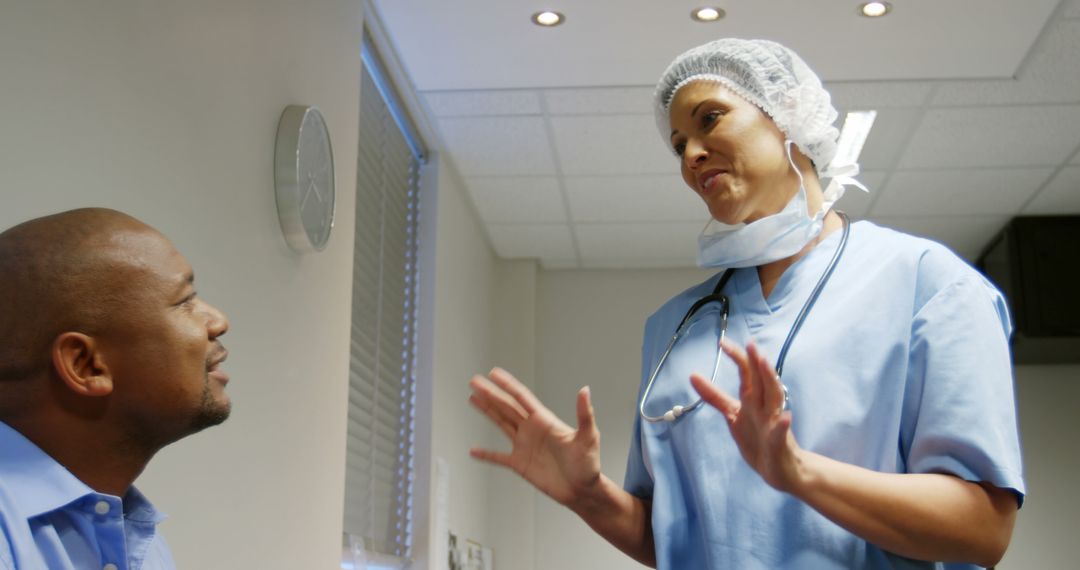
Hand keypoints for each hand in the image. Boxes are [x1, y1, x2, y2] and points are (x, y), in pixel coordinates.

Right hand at [468, 367, 601, 506]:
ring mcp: (525, 446)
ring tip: (473, 399)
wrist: (583, 491)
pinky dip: (486, 454)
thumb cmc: (589, 465)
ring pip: (501, 424)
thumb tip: (585, 390)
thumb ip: (584, 414)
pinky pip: (499, 457)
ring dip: (487, 411)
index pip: (521, 398)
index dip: (507, 385)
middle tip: (475, 381)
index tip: (494, 374)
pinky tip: (474, 451)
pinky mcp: (520, 464)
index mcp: (545, 420)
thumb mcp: (588, 437)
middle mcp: (532, 430)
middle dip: (490, 393)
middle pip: (506, 407)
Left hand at [690, 339, 803, 491]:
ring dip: (770, 381)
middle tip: (750, 344)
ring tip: (766, 364)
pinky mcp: (779, 444)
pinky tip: (785, 417)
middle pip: (761, 380)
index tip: (722, 342)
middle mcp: (764, 407)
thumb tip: (693, 375)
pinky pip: (781, 434)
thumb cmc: (759, 440)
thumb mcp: (733, 416)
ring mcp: (773, 424)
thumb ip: (715, 396)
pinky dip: (782, 425)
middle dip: (756, 362)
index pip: (746, 374)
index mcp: (753, 400)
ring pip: (774, 399)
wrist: (783, 470)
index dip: (736, 358)